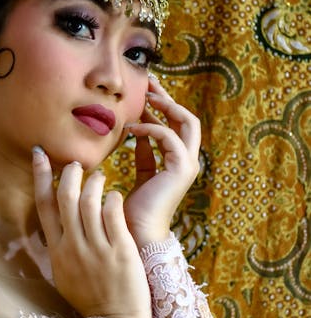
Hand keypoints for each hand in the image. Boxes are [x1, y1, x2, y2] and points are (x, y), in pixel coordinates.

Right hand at [33, 149, 152, 317]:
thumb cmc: (91, 298)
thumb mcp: (63, 275)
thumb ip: (57, 249)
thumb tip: (51, 225)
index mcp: (57, 251)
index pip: (44, 206)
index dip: (41, 176)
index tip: (40, 154)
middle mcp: (73, 247)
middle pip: (66, 198)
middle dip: (70, 174)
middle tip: (78, 164)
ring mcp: (96, 248)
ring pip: (90, 201)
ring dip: (94, 182)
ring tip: (100, 176)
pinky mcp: (120, 250)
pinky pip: (113, 214)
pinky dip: (112, 198)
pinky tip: (115, 196)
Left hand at [123, 75, 200, 245]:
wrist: (136, 235)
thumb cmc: (134, 209)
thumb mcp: (139, 174)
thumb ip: (142, 154)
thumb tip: (134, 131)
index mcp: (178, 162)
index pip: (176, 126)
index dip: (161, 107)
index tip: (144, 92)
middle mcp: (187, 161)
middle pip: (187, 118)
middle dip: (168, 98)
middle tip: (149, 82)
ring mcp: (188, 164)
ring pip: (187, 122)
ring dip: (166, 105)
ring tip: (144, 97)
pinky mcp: (181, 169)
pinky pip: (169, 136)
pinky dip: (151, 127)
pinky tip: (131, 128)